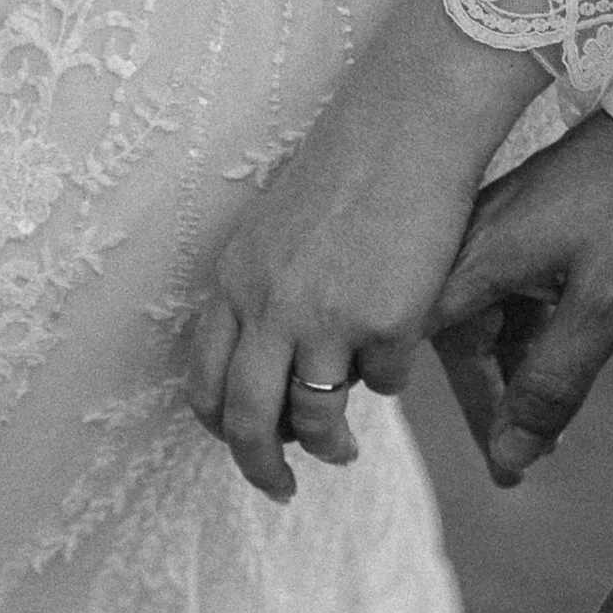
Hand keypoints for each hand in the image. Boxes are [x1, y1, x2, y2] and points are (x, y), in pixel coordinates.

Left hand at [183, 0, 545, 499]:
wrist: (407, 124)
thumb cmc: (348, 169)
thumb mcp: (276, 229)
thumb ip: (263, 290)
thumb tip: (273, 364)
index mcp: (234, 280)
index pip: (205, 379)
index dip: (218, 425)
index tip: (240, 444)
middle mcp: (268, 304)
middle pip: (246, 419)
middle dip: (258, 467)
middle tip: (278, 488)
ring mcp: (325, 316)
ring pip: (314, 416)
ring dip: (328, 445)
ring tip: (343, 452)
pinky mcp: (385, 321)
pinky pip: (384, 381)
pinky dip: (389, 382)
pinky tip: (395, 364)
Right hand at [428, 112, 612, 486]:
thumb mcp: (604, 306)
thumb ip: (552, 383)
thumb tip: (511, 454)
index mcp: (474, 259)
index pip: (434, 353)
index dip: (468, 411)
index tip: (497, 464)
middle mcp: (472, 245)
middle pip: (459, 345)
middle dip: (490, 409)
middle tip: (516, 471)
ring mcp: (500, 236)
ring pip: (489, 326)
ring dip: (512, 381)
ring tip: (543, 440)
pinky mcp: (529, 230)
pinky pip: (513, 301)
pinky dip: (529, 345)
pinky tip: (554, 380)